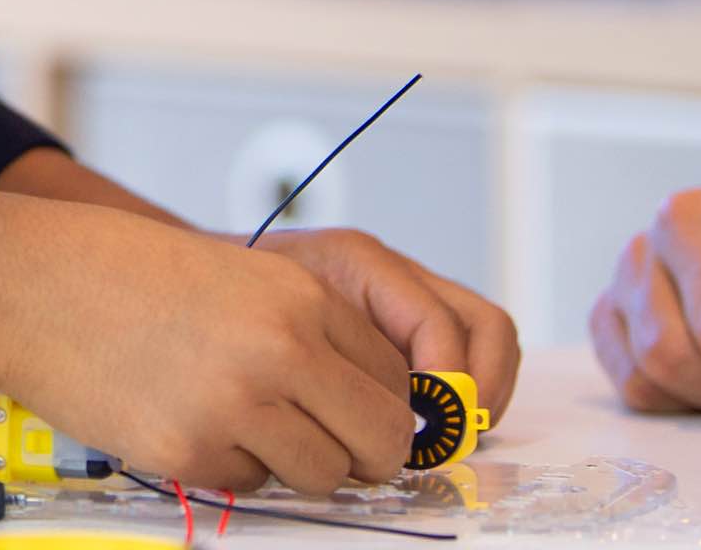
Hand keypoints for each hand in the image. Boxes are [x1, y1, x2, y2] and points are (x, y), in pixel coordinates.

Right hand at [0, 203, 416, 497]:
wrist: (36, 286)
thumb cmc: (128, 277)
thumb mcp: (241, 277)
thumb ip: (309, 331)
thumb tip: (369, 407)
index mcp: (301, 298)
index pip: (395, 379)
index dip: (381, 407)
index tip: (359, 417)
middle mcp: (281, 349)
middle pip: (380, 439)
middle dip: (363, 456)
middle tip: (331, 447)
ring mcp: (235, 404)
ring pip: (322, 474)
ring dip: (294, 464)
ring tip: (241, 424)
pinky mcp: (190, 452)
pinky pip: (248, 485)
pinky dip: (227, 466)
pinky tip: (187, 420)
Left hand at [260, 227, 521, 422]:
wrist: (213, 281)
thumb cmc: (238, 302)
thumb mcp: (273, 322)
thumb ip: (328, 362)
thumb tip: (396, 420)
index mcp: (363, 264)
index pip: (439, 320)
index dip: (448, 380)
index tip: (431, 425)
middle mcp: (399, 276)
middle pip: (486, 326)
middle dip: (481, 389)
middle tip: (452, 436)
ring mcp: (412, 299)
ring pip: (487, 342)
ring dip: (479, 395)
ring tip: (445, 436)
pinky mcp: (410, 327)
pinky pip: (464, 357)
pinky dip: (462, 396)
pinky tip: (427, 427)